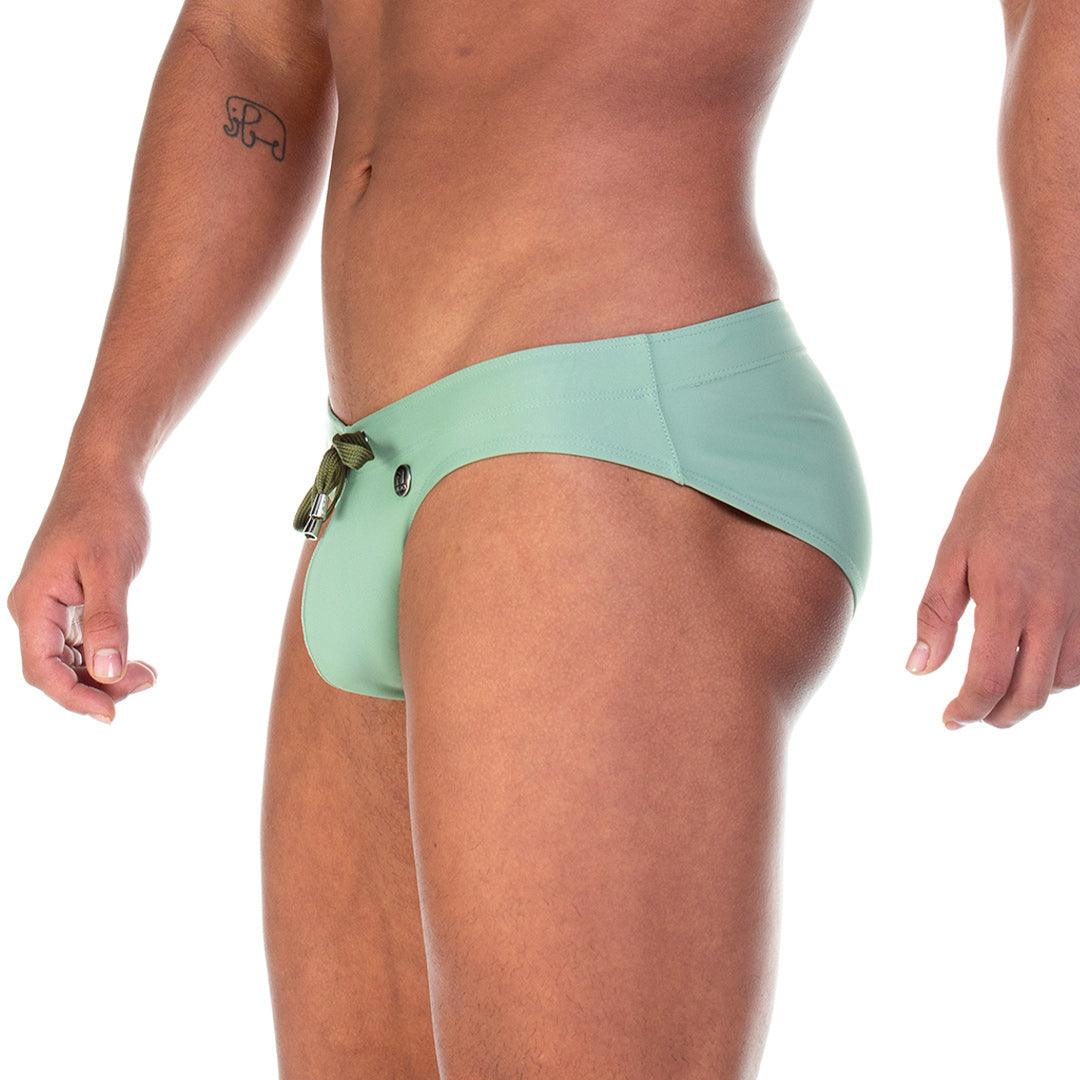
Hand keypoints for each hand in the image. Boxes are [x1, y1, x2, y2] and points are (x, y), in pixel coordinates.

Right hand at [8, 458, 155, 723]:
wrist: (106, 475)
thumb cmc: (107, 514)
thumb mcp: (111, 568)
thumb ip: (108, 620)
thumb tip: (106, 672)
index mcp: (34, 604)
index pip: (41, 670)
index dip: (74, 698)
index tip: (113, 714)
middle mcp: (35, 609)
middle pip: (55, 670)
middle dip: (97, 687)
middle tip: (146, 681)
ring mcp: (51, 605)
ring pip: (70, 659)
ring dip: (104, 674)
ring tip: (148, 673)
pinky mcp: (70, 599)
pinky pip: (80, 641)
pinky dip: (105, 655)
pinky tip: (134, 659)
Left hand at [908, 439, 1079, 728]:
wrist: (1054, 457)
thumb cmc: (995, 500)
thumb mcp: (951, 554)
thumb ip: (936, 615)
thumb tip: (917, 669)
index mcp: (1006, 601)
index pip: (989, 682)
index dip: (967, 711)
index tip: (949, 719)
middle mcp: (1052, 611)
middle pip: (1031, 694)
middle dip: (998, 716)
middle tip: (972, 716)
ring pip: (1065, 681)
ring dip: (1031, 698)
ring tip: (1000, 696)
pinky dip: (1062, 676)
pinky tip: (1037, 667)